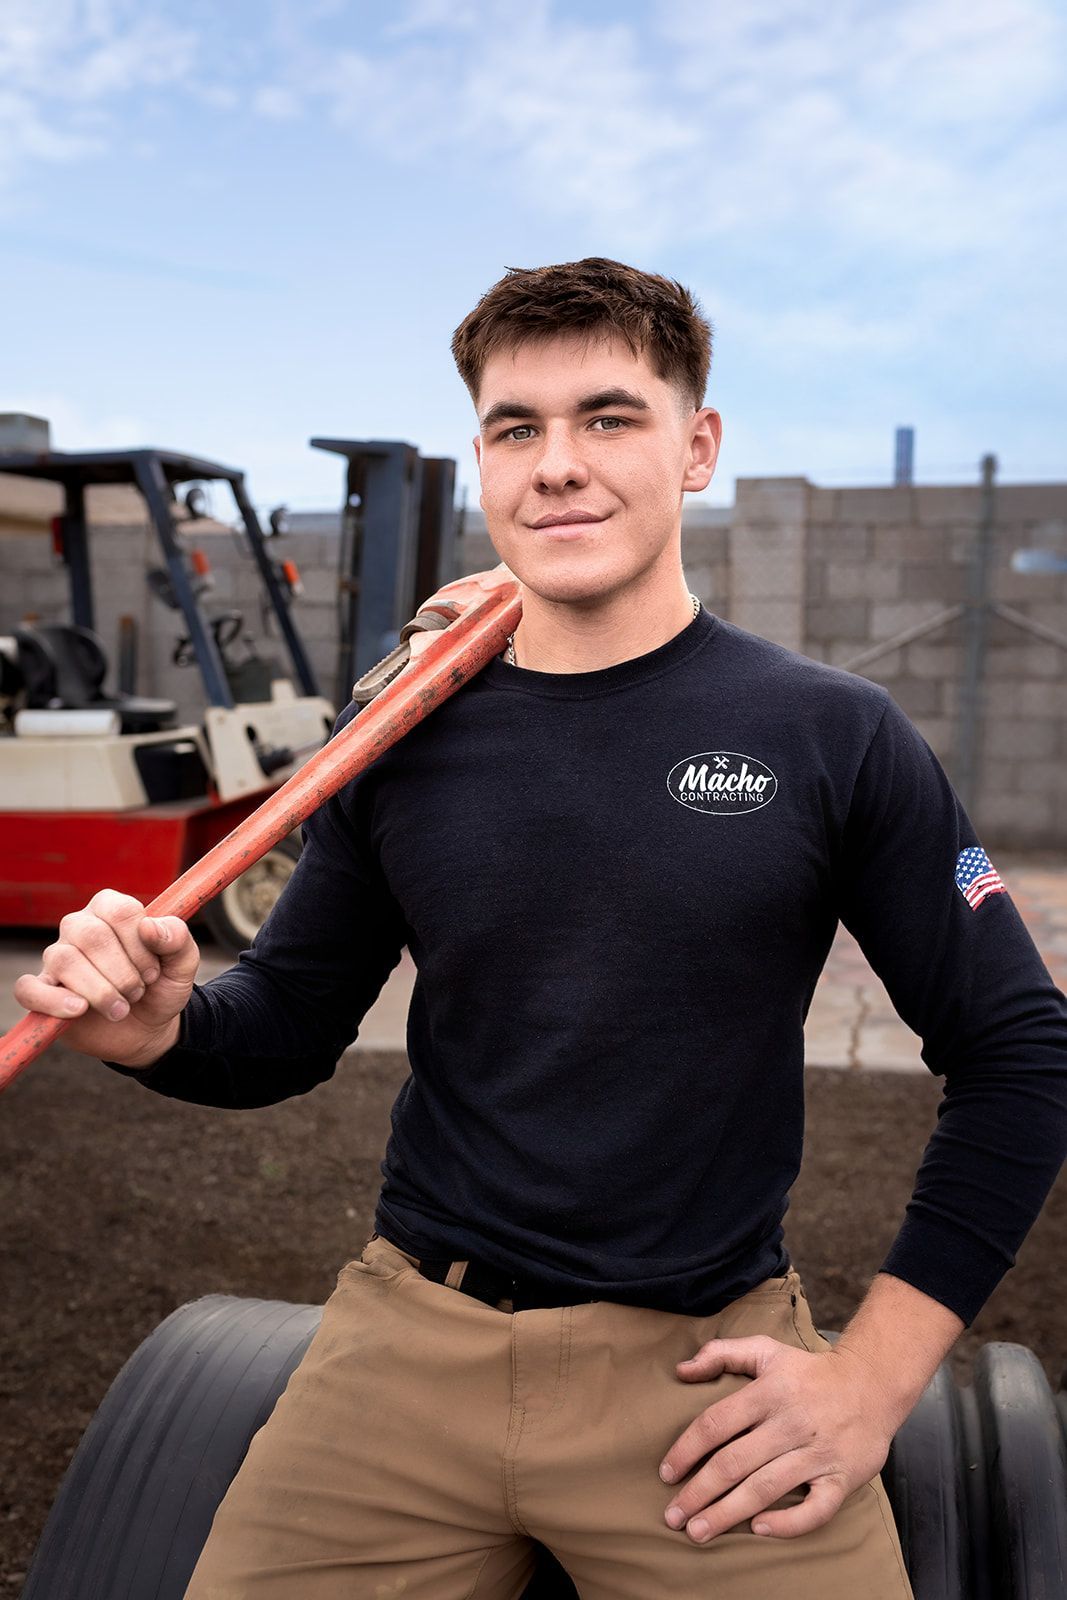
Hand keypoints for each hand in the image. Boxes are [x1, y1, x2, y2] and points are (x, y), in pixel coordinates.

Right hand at [14, 891, 199, 1066]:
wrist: (149, 1026)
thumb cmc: (162, 986)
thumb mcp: (183, 963)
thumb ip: (176, 938)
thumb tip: (149, 926)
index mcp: (111, 908)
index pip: (120, 911)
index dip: (141, 946)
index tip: (153, 971)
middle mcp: (79, 926)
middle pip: (91, 936)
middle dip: (123, 972)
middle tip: (138, 992)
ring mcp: (56, 957)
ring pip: (64, 960)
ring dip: (100, 991)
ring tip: (121, 1008)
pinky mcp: (43, 990)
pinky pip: (29, 989)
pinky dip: (53, 1001)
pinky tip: (79, 1010)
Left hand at [658, 1335, 897, 1541]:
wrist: (873, 1384)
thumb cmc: (810, 1372)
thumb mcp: (766, 1350)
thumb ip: (722, 1353)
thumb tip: (682, 1370)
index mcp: (768, 1393)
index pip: (716, 1424)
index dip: (686, 1450)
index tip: (666, 1473)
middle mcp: (789, 1423)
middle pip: (734, 1463)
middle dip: (699, 1492)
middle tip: (673, 1516)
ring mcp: (816, 1453)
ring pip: (765, 1488)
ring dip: (728, 1513)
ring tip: (698, 1532)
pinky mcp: (841, 1478)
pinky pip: (814, 1509)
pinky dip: (788, 1523)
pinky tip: (759, 1529)